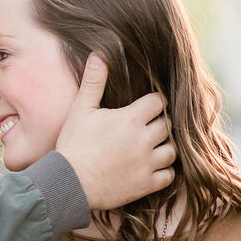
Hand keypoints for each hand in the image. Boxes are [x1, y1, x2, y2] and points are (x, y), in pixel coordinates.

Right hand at [55, 53, 175, 210]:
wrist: (69, 184)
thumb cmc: (73, 145)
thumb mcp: (81, 110)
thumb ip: (93, 82)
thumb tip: (98, 55)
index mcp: (130, 119)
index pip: (158, 102)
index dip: (154, 102)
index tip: (147, 106)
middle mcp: (143, 141)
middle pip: (167, 125)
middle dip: (160, 123)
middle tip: (148, 126)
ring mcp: (146, 164)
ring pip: (172, 151)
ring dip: (165, 147)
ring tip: (153, 146)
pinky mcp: (145, 185)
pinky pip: (169, 176)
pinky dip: (164, 172)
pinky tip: (152, 167)